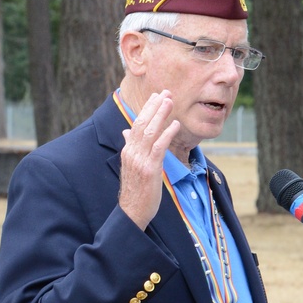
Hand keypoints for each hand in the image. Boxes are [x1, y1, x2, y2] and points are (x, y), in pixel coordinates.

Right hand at [118, 90, 180, 229]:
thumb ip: (132, 147)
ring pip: (149, 131)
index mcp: (128, 150)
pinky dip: (167, 134)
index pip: (137, 124)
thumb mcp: (133, 166)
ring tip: (170, 101)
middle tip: (165, 92)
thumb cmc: (137, 190)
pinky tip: (175, 124)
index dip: (147, 109)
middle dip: (154, 106)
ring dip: (160, 115)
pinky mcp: (149, 169)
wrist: (133, 211)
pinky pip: (158, 147)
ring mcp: (139, 160)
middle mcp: (131, 152)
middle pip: (142, 123)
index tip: (156, 96)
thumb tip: (126, 131)